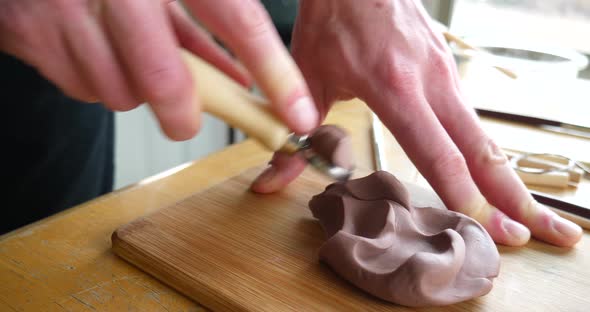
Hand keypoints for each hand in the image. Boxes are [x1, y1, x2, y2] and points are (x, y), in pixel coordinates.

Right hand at [0, 0, 317, 139]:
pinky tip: (96, 51)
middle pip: (164, 78)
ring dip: (135, 89)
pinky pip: (83, 88)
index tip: (296, 111)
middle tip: (186, 119)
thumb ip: (205, 25)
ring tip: (126, 55)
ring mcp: (68, 9)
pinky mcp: (32, 34)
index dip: (273, 71)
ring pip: (121, 93)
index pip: (236, 17)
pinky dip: (98, 81)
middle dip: (183, 112)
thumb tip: (240, 77)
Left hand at [251, 0, 581, 246]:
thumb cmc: (332, 21)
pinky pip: (472, 118)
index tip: (489, 230)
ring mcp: (446, 72)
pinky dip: (487, 153)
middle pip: (482, 149)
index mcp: (394, 87)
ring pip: (485, 135)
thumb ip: (292, 140)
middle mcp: (431, 80)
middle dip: (513, 197)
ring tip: (529, 214)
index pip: (437, 153)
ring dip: (508, 178)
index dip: (463, 196)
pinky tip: (495, 177)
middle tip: (545, 234)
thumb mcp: (306, 79)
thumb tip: (268, 183)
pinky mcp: (448, 67)